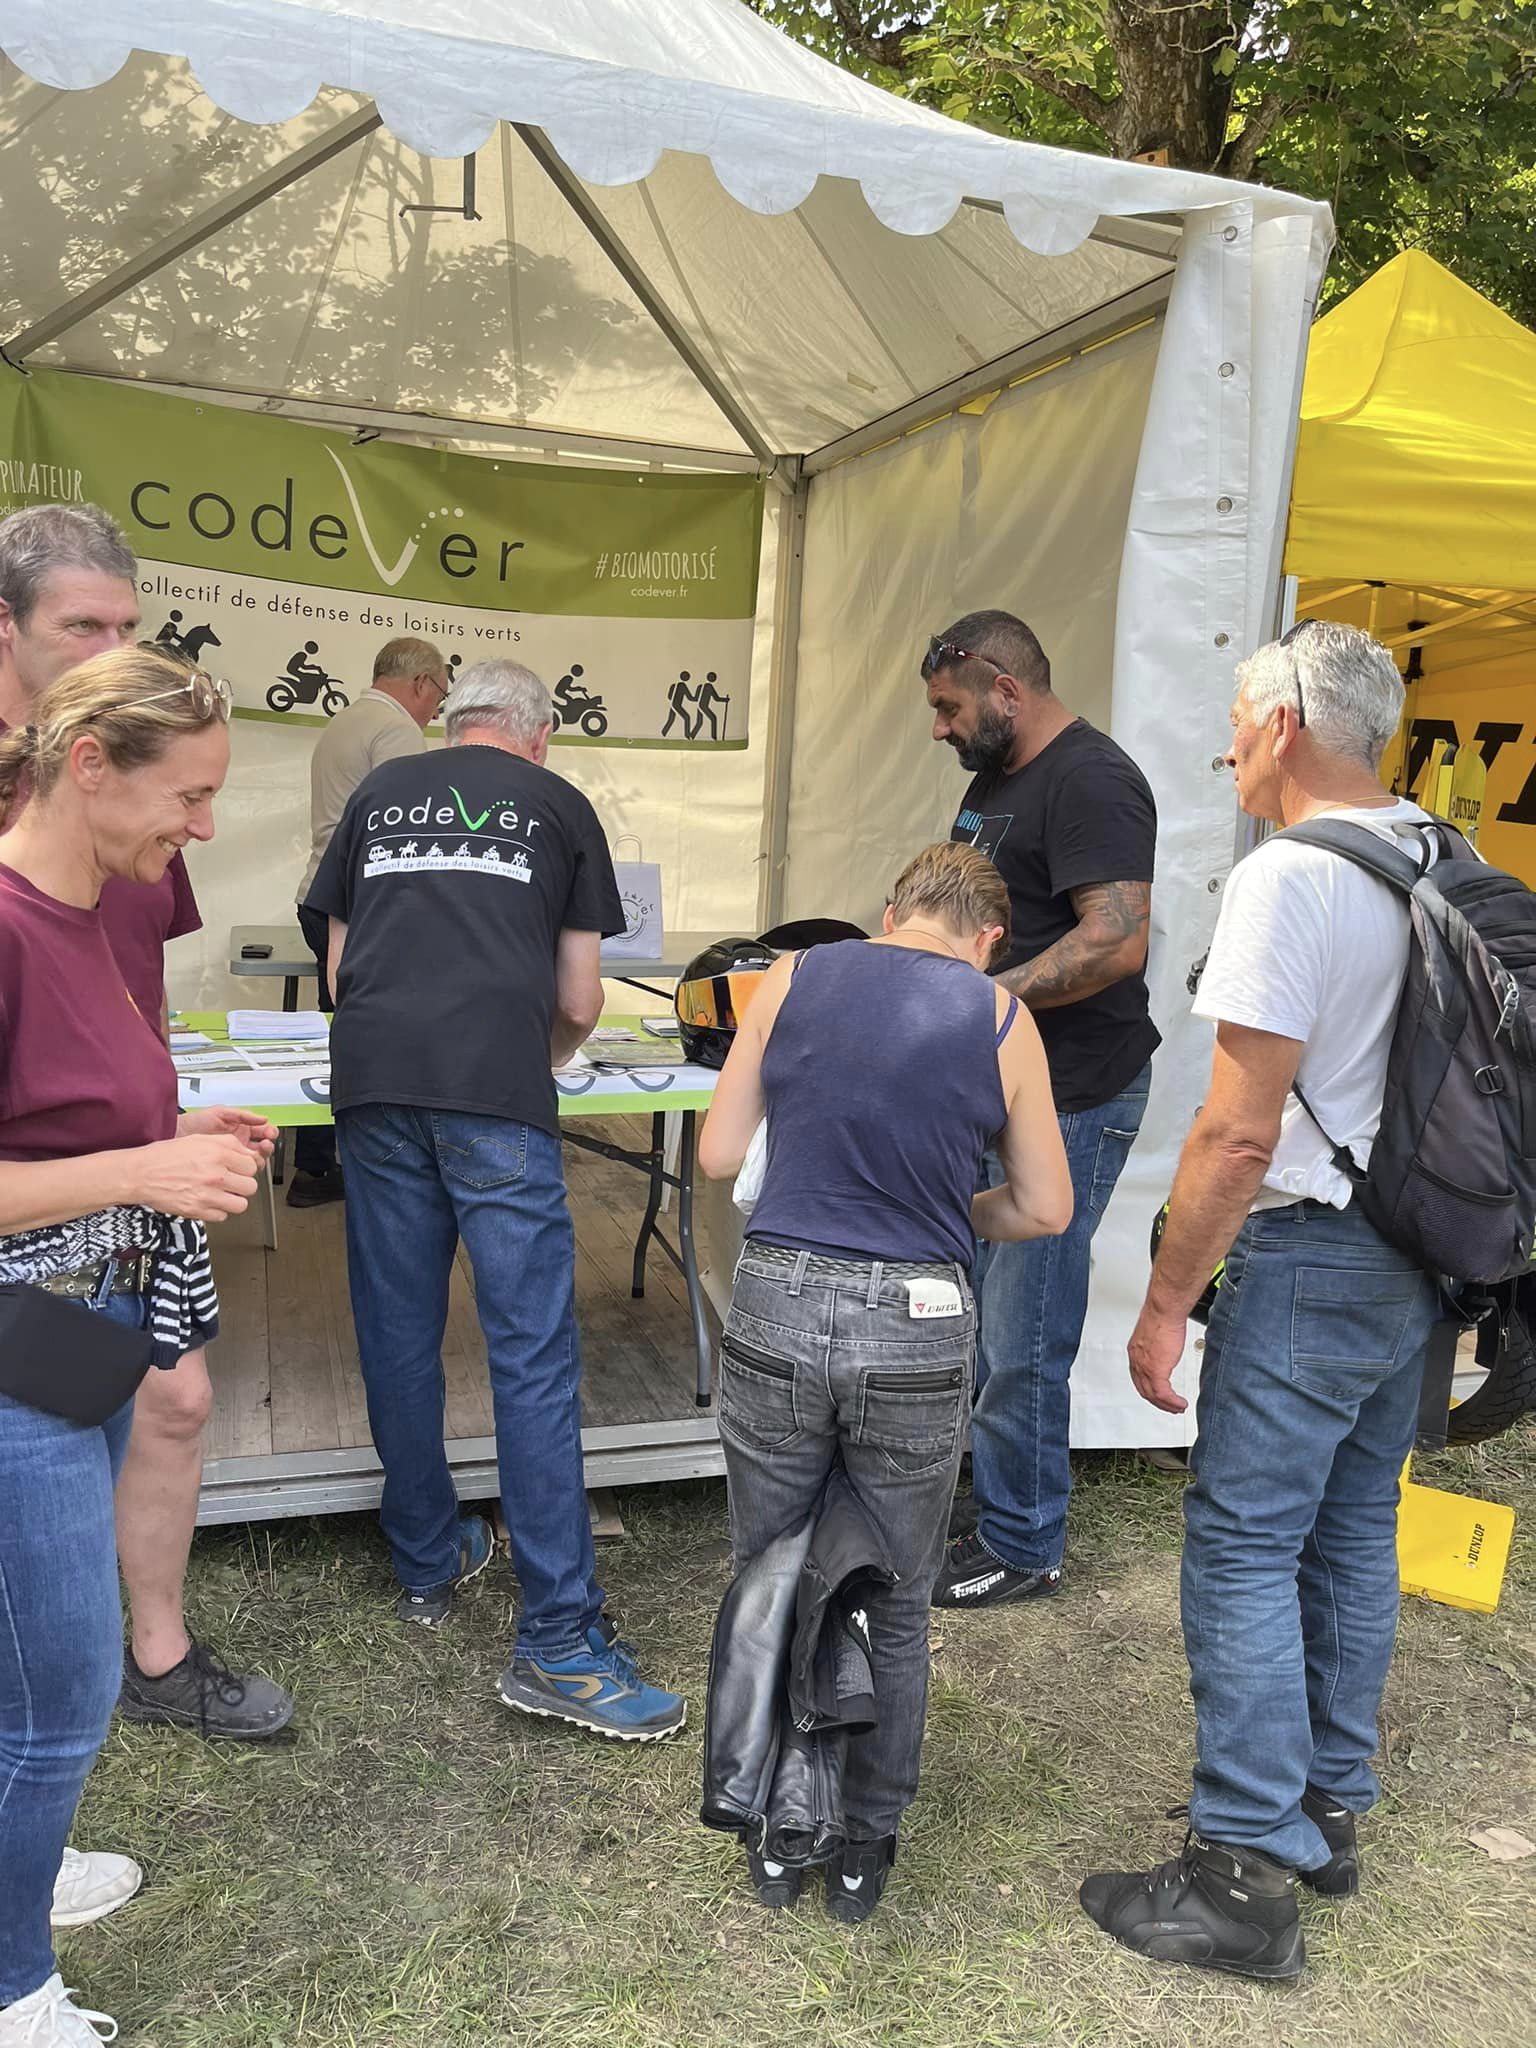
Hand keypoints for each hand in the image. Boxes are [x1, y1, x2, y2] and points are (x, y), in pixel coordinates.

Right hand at [133, 1133, 259, 1221]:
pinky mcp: (198, 1211)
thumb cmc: (165, 1156)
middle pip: (250, 1186)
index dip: (245, 1167)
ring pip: (241, 1205)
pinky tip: (209, 1201)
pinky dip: (217, 1211)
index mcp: (218, 1154)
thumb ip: (228, 1145)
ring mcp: (208, 1195)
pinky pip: (223, 1216)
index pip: (252, 1165)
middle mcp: (216, 1175)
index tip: (239, 1169)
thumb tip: (247, 1155)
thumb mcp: (199, 1139)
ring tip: (223, 1194)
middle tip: (232, 1182)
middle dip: (242, 1184)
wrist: (141, 1174)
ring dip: (233, 1200)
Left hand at [179, 1106, 277, 1160]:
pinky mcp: (225, 1168)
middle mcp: (239, 1143)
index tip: (270, 1133)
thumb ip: (242, 1114)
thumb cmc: (193, 1122)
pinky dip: (245, 1169)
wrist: (175, 1135)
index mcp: (241, 1128)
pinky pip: (240, 1170)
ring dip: (259, 1157)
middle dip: (267, 1145)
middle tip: (265, 1144)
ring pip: (254, 1160)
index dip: (269, 1132)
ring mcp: (232, 1156)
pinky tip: (245, 1165)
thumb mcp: (220, 1112)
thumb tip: (262, 1118)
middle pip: (262, 1147)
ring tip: (255, 1153)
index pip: (262, 1132)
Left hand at [1128, 1302, 1190, 1413]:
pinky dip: (1172, 1402)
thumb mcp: (1157, 1335)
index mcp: (1136, 1352)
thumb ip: (1158, 1345)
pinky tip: (1180, 1403)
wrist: (1164, 1311)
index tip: (1158, 1395)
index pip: (1139, 1378)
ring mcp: (1145, 1367)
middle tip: (1169, 1406)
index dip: (1149, 1389)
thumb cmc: (1162, 1317)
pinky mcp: (1156, 1371)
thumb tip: (1166, 1348)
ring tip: (1177, 1408)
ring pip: (1153, 1395)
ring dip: (1166, 1405)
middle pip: (1144, 1389)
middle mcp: (1137, 1361)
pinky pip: (1163, 1394)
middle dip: (1157, 1401)